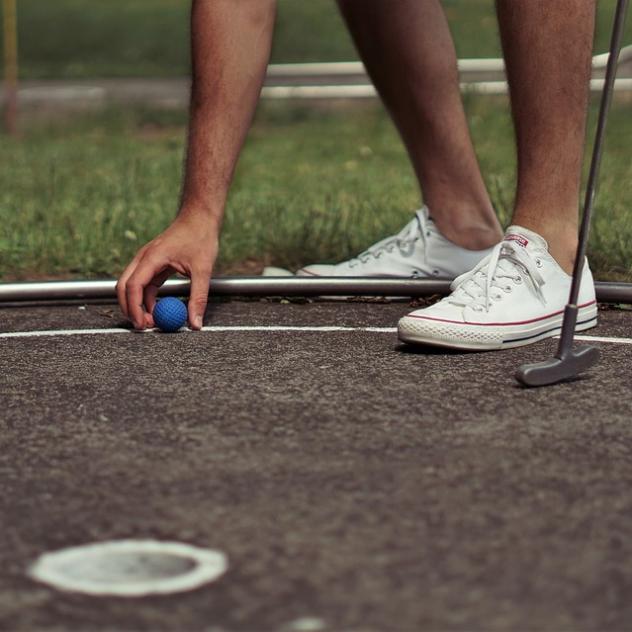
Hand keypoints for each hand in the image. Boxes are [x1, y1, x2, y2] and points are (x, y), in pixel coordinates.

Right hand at [116, 212, 218, 330]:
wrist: (200, 218)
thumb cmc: (201, 238)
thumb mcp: (203, 270)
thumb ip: (198, 298)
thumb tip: (195, 324)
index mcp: (152, 258)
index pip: (133, 286)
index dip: (134, 308)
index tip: (142, 325)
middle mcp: (144, 259)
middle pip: (124, 287)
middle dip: (129, 308)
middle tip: (143, 327)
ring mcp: (147, 261)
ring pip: (132, 286)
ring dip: (138, 304)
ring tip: (153, 321)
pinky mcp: (153, 263)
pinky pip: (144, 284)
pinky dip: (147, 298)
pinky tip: (159, 309)